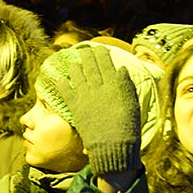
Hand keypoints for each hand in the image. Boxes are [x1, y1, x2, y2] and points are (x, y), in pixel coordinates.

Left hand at [56, 43, 142, 176]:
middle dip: (86, 55)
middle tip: (83, 50)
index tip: (98, 48)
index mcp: (114, 84)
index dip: (101, 54)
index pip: (106, 63)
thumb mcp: (132, 103)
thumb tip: (120, 69)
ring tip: (72, 63)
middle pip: (90, 65)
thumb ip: (125, 85)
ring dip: (74, 67)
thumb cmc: (127, 126)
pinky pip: (66, 90)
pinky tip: (60, 80)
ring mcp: (86, 95)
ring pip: (77, 74)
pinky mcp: (75, 106)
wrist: (114, 144)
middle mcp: (99, 86)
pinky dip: (63, 84)